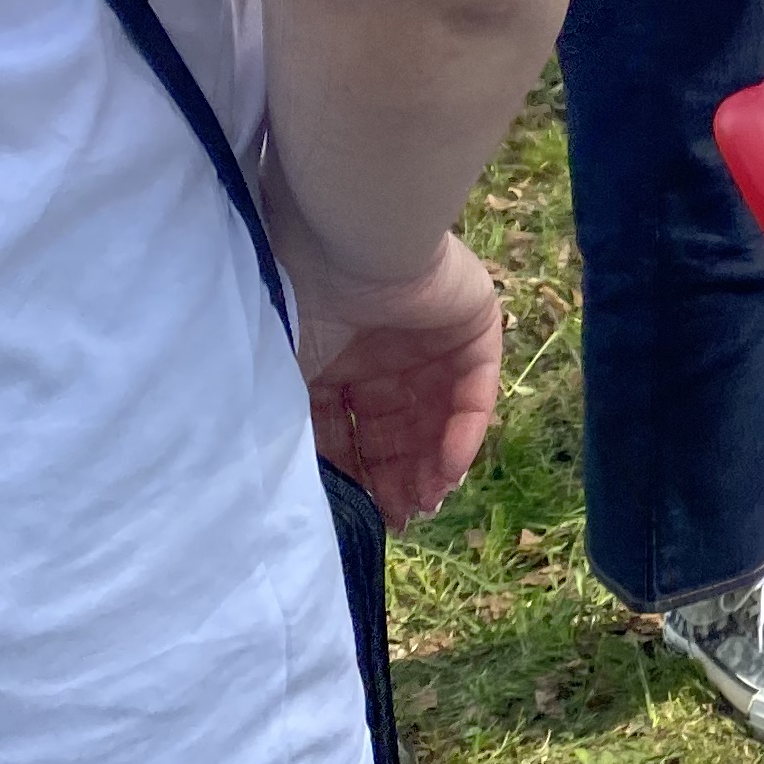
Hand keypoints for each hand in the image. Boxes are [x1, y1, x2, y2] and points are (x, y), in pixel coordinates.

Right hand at [291, 232, 507, 525]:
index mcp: (339, 359)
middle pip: (400, 429)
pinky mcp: (474, 326)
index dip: (361, 476)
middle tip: (402, 523)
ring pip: (440, 416)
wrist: (342, 241)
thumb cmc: (294, 304)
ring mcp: (432, 338)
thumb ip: (302, 431)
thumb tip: (300, 494)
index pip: (355, 430)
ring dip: (436, 465)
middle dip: (399, 479)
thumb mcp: (288, 382)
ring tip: (428, 504)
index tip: (366, 520)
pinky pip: (475, 391)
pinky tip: (448, 469)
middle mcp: (386, 351)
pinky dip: (464, 434)